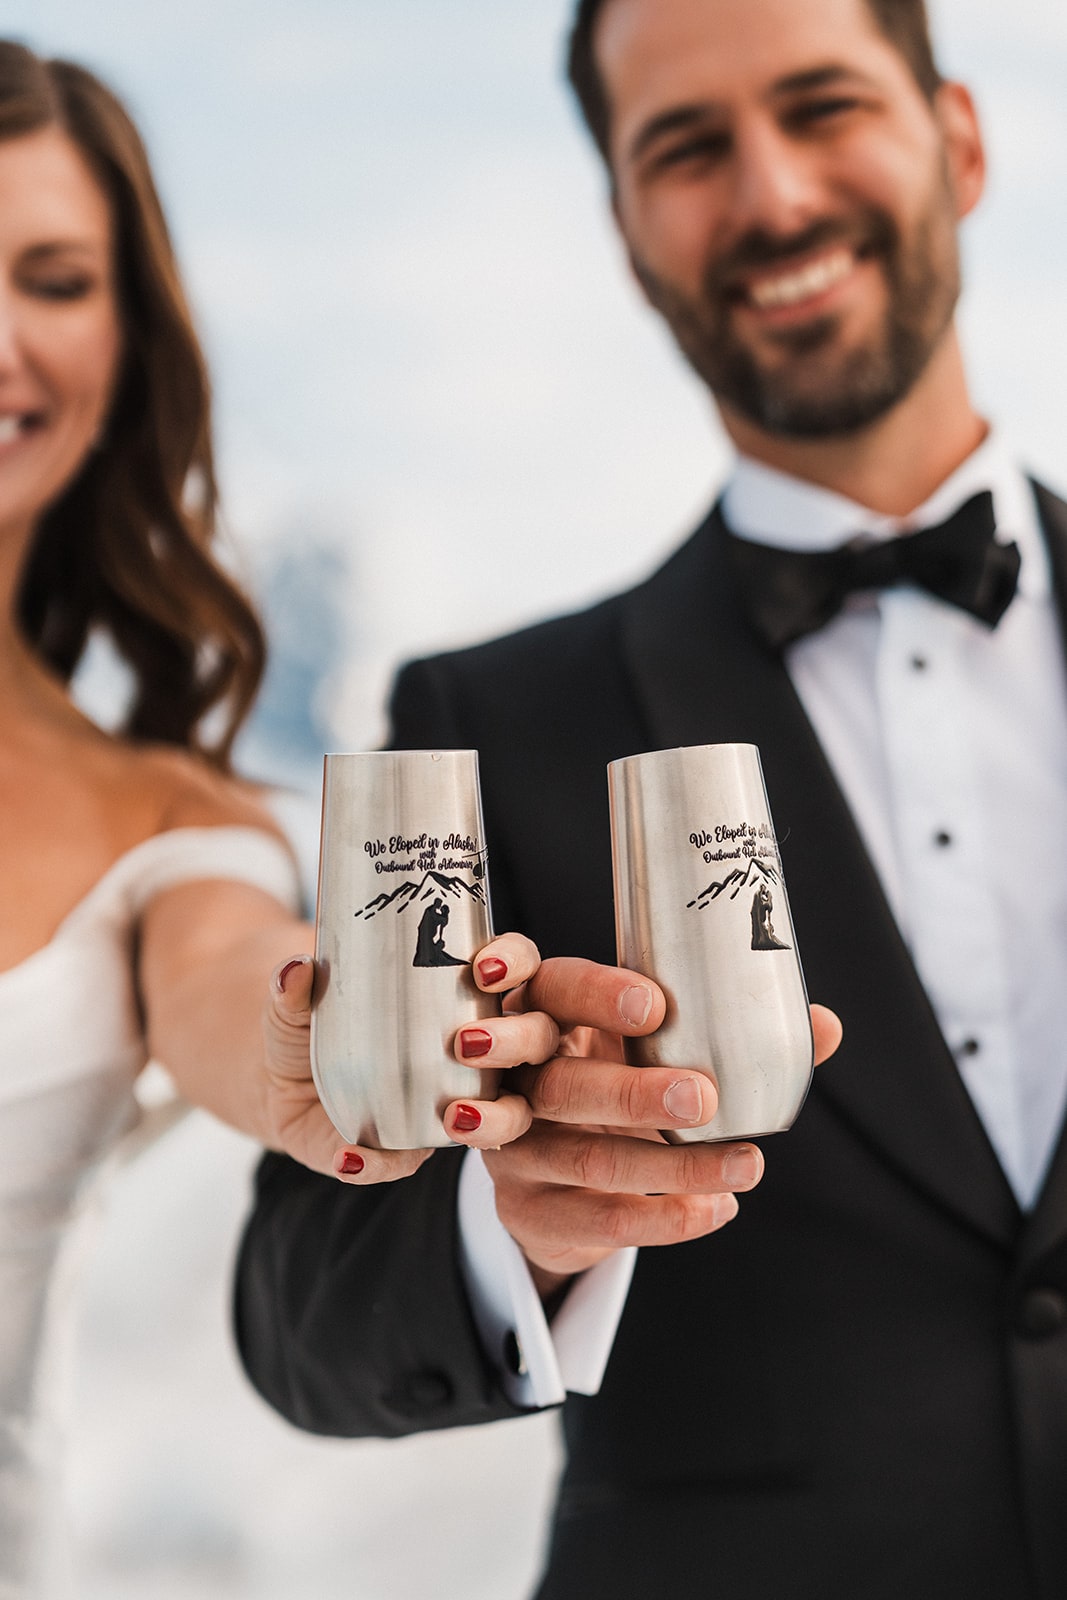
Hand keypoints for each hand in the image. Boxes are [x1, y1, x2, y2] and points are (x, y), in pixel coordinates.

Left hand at [260, 933, 549, 1181]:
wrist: (281, 1081)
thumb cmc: (312, 1020)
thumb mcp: (300, 996)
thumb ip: (295, 984)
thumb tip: (295, 971)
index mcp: (466, 991)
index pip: (519, 967)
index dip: (515, 962)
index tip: (485, 967)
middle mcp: (481, 1046)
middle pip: (535, 1038)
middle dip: (517, 1039)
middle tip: (470, 1040)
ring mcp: (459, 1099)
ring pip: (510, 1112)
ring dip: (494, 1117)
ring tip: (453, 1118)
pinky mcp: (413, 1145)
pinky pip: (410, 1160)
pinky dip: (379, 1162)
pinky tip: (351, 1156)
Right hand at [469, 958, 842, 1298]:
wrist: (552, 1183)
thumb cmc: (614, 1088)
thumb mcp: (649, 1051)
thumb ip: (728, 1036)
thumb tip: (825, 1026)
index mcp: (544, 1013)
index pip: (553, 988)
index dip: (595, 995)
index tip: (653, 1003)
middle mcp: (516, 1077)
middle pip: (562, 1083)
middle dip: (634, 1093)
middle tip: (704, 1098)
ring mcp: (514, 1148)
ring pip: (588, 1158)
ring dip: (674, 1167)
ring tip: (745, 1165)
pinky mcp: (526, 1210)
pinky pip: (599, 1220)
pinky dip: (667, 1218)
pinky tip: (718, 1208)